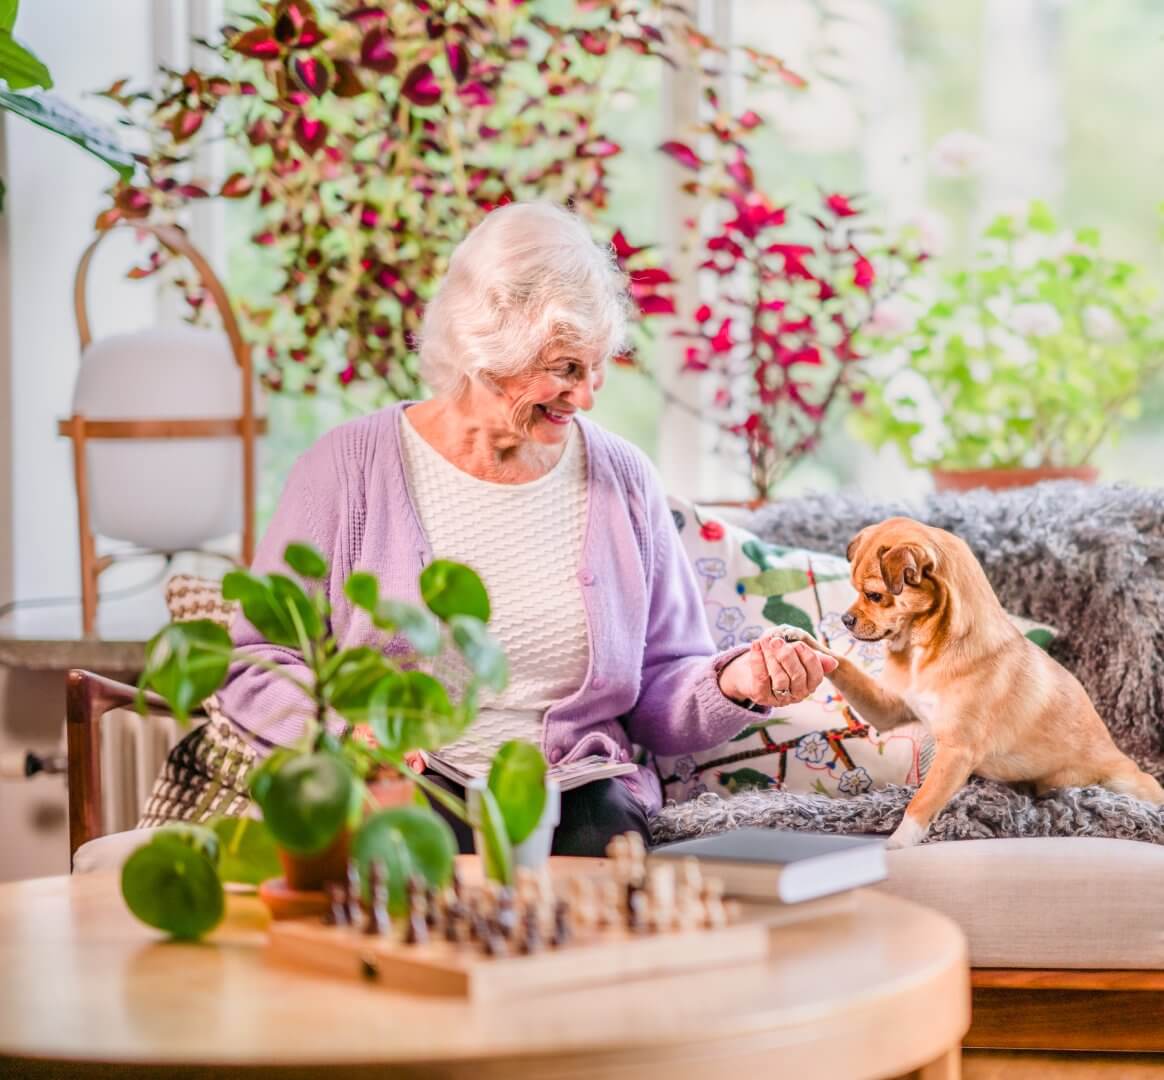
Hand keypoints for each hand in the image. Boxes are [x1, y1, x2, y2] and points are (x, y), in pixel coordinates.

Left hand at [718, 630, 838, 707]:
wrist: (751, 672)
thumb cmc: (780, 662)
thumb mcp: (798, 657)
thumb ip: (813, 658)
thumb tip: (834, 663)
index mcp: (810, 685)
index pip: (815, 673)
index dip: (808, 657)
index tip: (797, 643)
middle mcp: (797, 695)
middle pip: (798, 677)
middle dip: (788, 656)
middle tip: (777, 640)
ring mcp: (779, 698)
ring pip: (780, 679)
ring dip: (772, 656)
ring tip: (766, 640)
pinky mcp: (761, 695)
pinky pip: (761, 678)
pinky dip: (758, 659)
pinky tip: (756, 645)